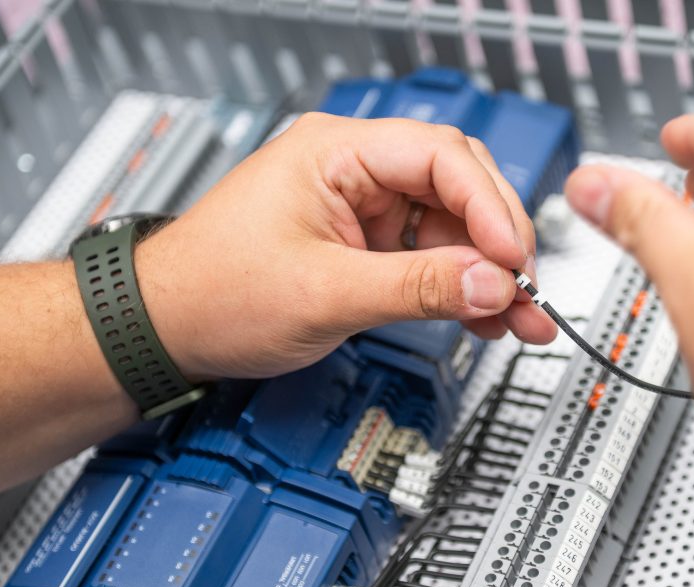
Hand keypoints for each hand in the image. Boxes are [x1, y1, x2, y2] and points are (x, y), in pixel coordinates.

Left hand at [136, 114, 555, 379]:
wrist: (166, 327)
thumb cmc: (213, 292)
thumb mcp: (325, 294)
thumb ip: (417, 288)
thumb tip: (492, 283)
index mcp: (334, 151)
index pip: (441, 157)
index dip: (490, 207)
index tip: (515, 259)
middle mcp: (354, 170)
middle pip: (457, 188)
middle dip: (499, 242)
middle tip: (527, 290)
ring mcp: (363, 208)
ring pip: (451, 228)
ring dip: (488, 274)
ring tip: (520, 318)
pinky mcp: (366, 244)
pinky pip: (430, 257)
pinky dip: (460, 288)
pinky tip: (485, 317)